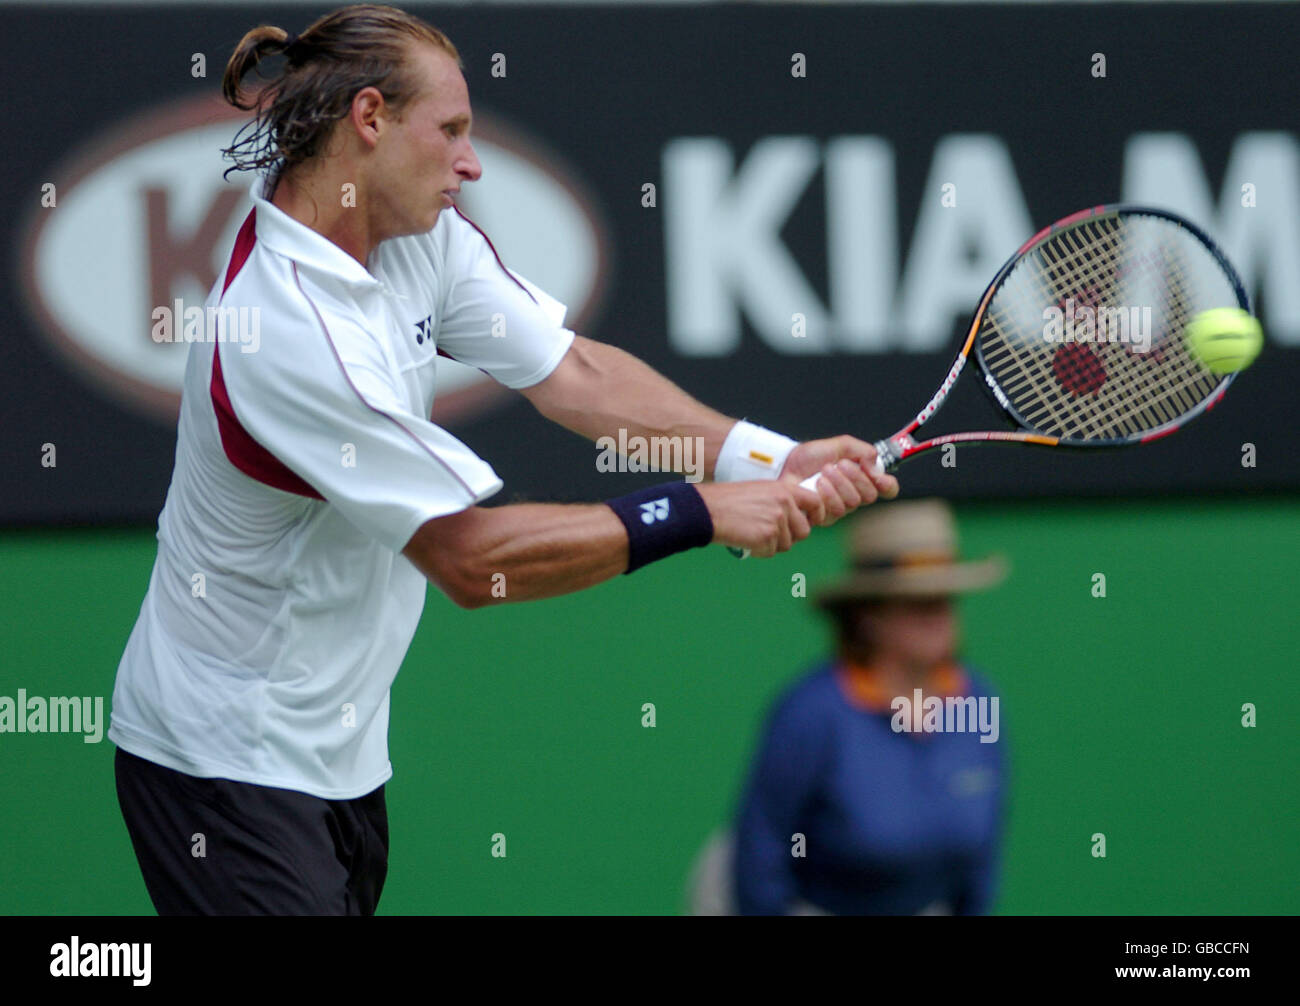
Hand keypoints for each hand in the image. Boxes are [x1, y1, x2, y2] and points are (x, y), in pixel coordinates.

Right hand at [696, 480, 817, 557]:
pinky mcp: (767, 536)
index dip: (815, 516)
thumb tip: (796, 522)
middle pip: (804, 531)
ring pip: (786, 545)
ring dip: (771, 545)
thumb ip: (781, 502)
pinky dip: (759, 550)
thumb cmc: (730, 501)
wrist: (709, 509)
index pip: (816, 503)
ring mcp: (777, 521)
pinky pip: (770, 552)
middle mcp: (785, 504)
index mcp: (785, 489)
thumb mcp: (761, 491)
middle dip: (790, 537)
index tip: (808, 523)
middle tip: (769, 534)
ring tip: (752, 534)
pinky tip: (746, 540)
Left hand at [780, 436, 898, 524]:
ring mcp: (838, 508)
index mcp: (860, 478)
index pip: (886, 489)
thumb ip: (862, 451)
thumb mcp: (838, 445)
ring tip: (824, 472)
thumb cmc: (808, 457)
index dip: (888, 485)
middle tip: (840, 465)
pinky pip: (835, 511)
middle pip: (869, 495)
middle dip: (855, 478)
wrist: (784, 466)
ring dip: (839, 484)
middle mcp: (852, 495)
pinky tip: (816, 485)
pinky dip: (827, 494)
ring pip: (853, 503)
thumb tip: (875, 466)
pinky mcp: (823, 517)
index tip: (879, 477)